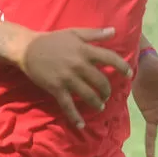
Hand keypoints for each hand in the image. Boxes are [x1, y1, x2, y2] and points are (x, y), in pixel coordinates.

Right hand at [18, 27, 132, 127]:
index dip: (122, 67)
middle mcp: (79, 65)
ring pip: (88, 95)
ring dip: (97, 103)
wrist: (27, 49)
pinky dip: (75, 116)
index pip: (110, 58)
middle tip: (107, 94)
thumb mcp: (74, 32)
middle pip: (100, 81)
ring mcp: (67, 78)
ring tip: (100, 106)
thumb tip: (114, 31)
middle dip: (107, 90)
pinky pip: (68, 105)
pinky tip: (81, 125)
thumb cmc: (52, 40)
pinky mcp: (56, 88)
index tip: (129, 74)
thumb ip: (95, 34)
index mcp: (85, 50)